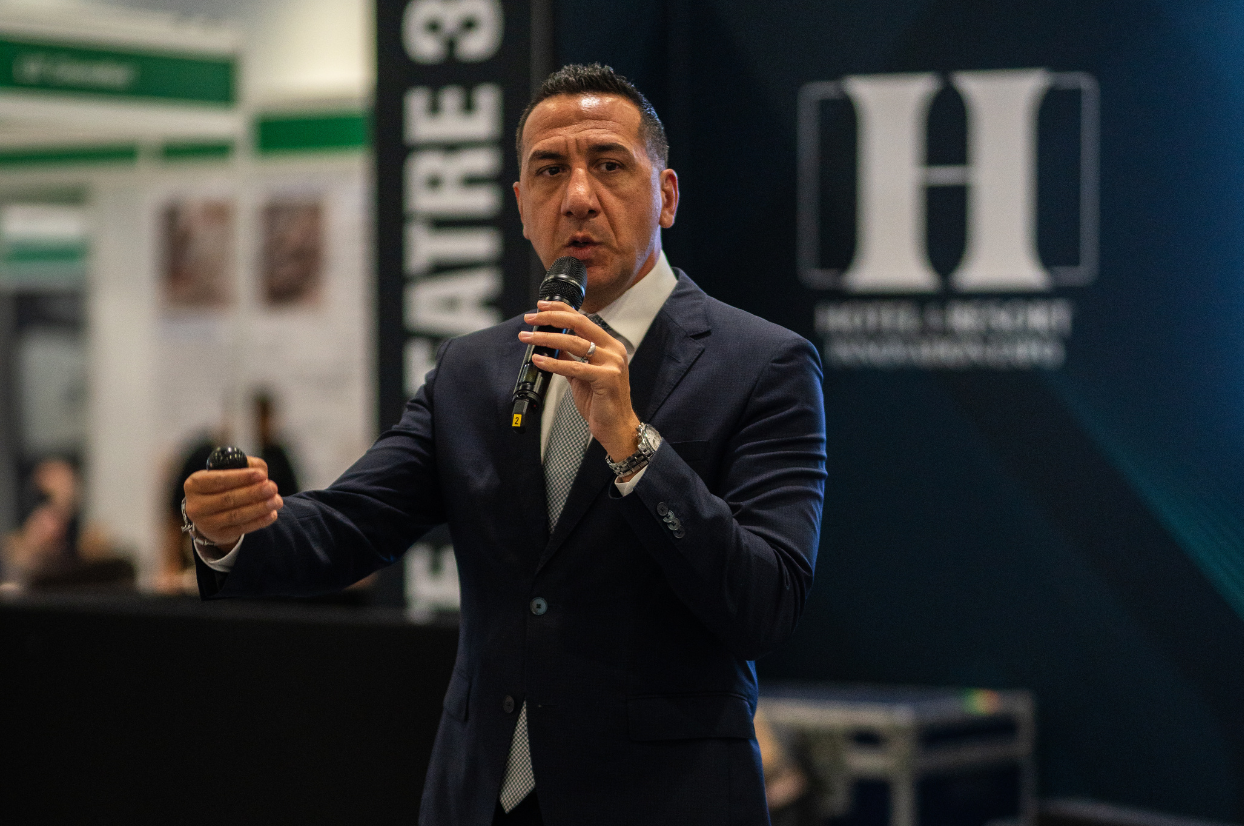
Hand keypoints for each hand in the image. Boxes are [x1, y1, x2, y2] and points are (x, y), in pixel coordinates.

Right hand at [183, 456, 282, 548]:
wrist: (212, 511)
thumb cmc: (223, 486)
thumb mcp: (228, 472)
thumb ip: (245, 465)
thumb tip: (260, 470)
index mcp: (195, 484)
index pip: (218, 480)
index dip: (241, 477)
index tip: (261, 475)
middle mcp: (196, 505)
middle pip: (228, 499)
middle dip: (253, 492)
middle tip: (273, 487)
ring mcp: (205, 523)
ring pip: (236, 515)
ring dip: (259, 508)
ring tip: (277, 501)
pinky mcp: (218, 535)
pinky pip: (241, 528)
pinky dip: (259, 521)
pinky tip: (272, 514)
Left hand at [520, 300, 640, 461]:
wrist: (616, 427)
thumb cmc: (602, 403)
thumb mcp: (583, 375)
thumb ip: (571, 358)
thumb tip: (552, 344)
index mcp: (610, 346)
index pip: (583, 319)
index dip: (561, 310)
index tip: (541, 307)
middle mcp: (613, 351)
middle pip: (579, 324)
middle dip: (552, 317)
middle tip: (530, 318)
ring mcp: (612, 364)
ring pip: (574, 343)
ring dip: (547, 338)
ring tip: (528, 337)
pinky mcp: (606, 379)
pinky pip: (575, 367)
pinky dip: (554, 362)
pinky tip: (539, 359)